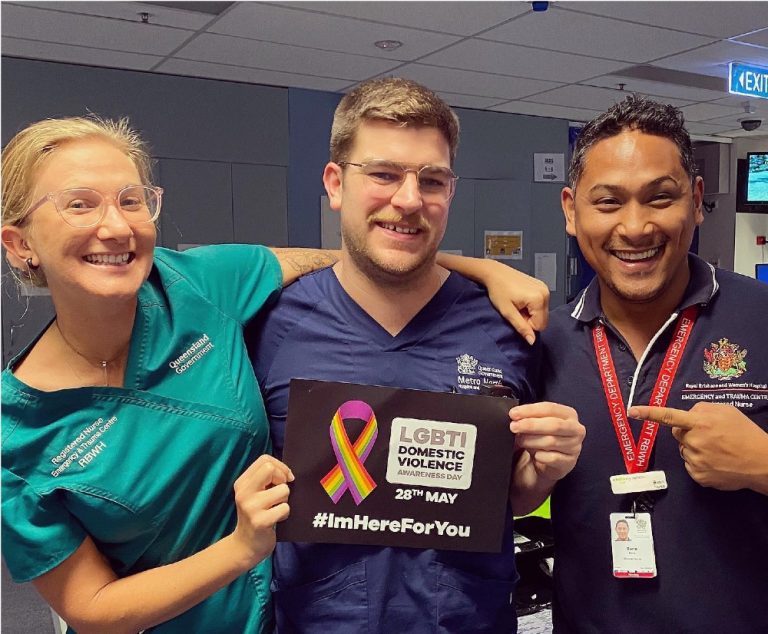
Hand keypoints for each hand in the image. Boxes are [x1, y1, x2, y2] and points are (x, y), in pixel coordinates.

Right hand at [230, 455, 292, 566]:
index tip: (284, 478)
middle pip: (271, 469)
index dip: (280, 466)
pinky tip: (277, 520)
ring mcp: (251, 507)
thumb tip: (288, 473)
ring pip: (283, 490)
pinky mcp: (260, 521)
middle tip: (280, 493)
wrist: (245, 546)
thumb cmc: (256, 516)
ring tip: (276, 509)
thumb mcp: (254, 494)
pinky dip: (285, 513)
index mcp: (242, 483)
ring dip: (285, 499)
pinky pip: (285, 508)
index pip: (264, 460)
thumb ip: (266, 480)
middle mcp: (243, 493)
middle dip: (282, 479)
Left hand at [484, 261, 548, 344]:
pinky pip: (541, 304)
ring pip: (542, 312)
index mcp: (538, 299)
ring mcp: (545, 288)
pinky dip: (532, 306)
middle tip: (516, 311)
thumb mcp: (508, 312)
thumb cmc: (498, 291)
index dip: (527, 324)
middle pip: (543, 319)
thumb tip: (532, 341)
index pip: (540, 325)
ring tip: (518, 305)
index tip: (516, 315)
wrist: (495, 273)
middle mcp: (545, 293)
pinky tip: (521, 300)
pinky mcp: (542, 286)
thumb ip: (521, 327)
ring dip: (531, 313)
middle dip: (530, 319)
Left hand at [509, 402, 585, 494]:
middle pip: (553, 425)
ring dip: (531, 440)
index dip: (530, 410)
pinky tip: (534, 455)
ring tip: (520, 440)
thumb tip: (515, 416)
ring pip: (551, 441)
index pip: (550, 408)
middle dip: (531, 425)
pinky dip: (540, 456)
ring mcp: (575, 447)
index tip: (513, 414)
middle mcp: (576, 429)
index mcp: (569, 414)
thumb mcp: (538, 424)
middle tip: (514, 426)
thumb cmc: (543, 437)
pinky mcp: (569, 462)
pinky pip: (552, 458)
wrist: (548, 462)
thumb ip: (529, 417)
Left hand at [628, 403, 767, 493]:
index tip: (632, 411)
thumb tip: (687, 415)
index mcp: (699, 422)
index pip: (668, 416)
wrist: (762, 462)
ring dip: (694, 448)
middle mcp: (693, 441)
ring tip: (717, 450)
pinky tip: (716, 462)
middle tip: (708, 435)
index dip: (649, 413)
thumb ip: (701, 409)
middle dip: (687, 433)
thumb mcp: (725, 411)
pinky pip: (690, 465)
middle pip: (677, 434)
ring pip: (684, 450)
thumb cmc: (744, 433)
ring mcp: (695, 460)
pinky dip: (699, 463)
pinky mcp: (698, 476)